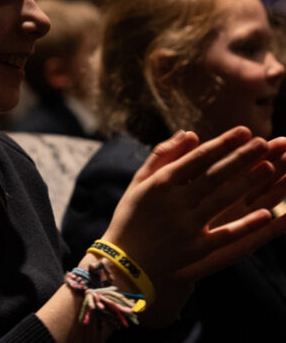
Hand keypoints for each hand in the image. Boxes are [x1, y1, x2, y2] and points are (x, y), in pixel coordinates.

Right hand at [99, 126, 285, 323]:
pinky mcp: (195, 250)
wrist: (123, 262)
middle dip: (242, 157)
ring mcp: (186, 226)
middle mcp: (174, 202)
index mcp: (160, 183)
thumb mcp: (139, 182)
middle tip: (264, 143)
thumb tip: (189, 133)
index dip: (223, 143)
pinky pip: (226, 235)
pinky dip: (247, 225)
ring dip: (249, 183)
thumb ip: (162, 155)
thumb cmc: (130, 217)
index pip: (198, 158)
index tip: (244, 131)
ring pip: (224, 200)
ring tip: (270, 168)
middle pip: (215, 175)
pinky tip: (267, 213)